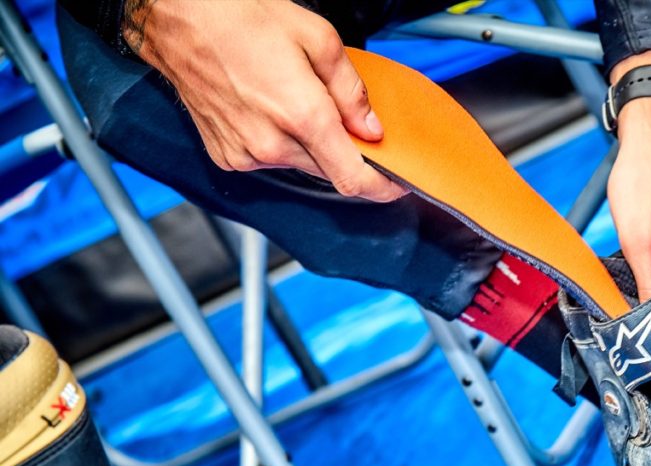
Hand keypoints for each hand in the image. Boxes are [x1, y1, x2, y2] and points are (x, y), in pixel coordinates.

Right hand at [122, 0, 406, 201]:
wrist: (177, 15)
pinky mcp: (226, 156)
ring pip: (301, 164)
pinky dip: (282, 143)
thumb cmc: (240, 15)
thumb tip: (371, 128)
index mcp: (301, 116)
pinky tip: (270, 109)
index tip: (397, 185)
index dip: (382, 188)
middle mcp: (271, 145)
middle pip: (330, 171)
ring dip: (313, 145)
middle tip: (347, 121)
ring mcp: (245, 154)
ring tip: (297, 100)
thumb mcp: (317, 37)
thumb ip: (351, 90)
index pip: (353, 179)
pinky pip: (271, 160)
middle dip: (346, 153)